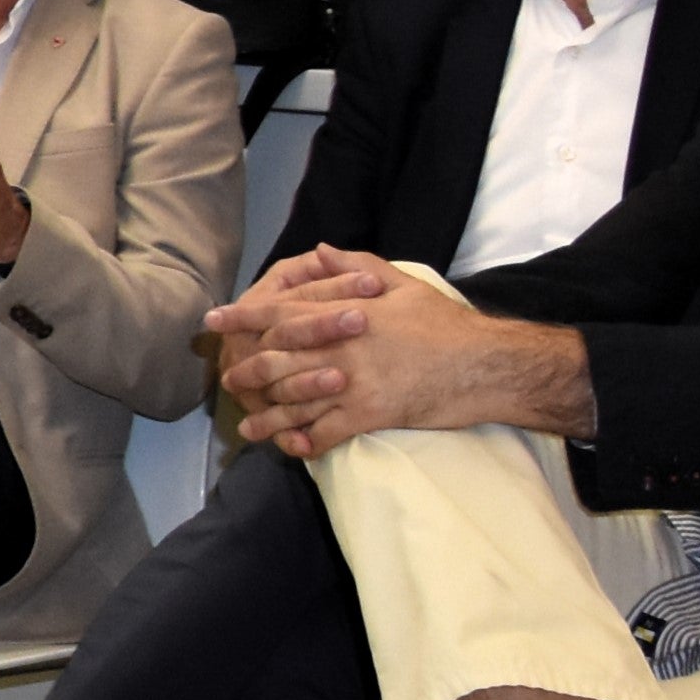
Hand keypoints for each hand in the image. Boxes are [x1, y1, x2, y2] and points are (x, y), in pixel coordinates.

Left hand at [206, 253, 578, 454]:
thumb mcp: (402, 283)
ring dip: (265, 415)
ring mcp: (352, 384)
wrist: (486, 364)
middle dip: (245, 371)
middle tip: (226, 378)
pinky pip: (326, 433)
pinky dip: (305, 443)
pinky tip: (291, 450)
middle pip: (274, 361)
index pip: (278, 314)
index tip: (213, 321)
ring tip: (246, 426)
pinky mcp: (370, 415)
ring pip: (293, 402)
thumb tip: (317, 250)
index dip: (241, 317)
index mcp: (343, 315)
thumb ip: (354, 266)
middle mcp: (339, 350)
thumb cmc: (445, 322)